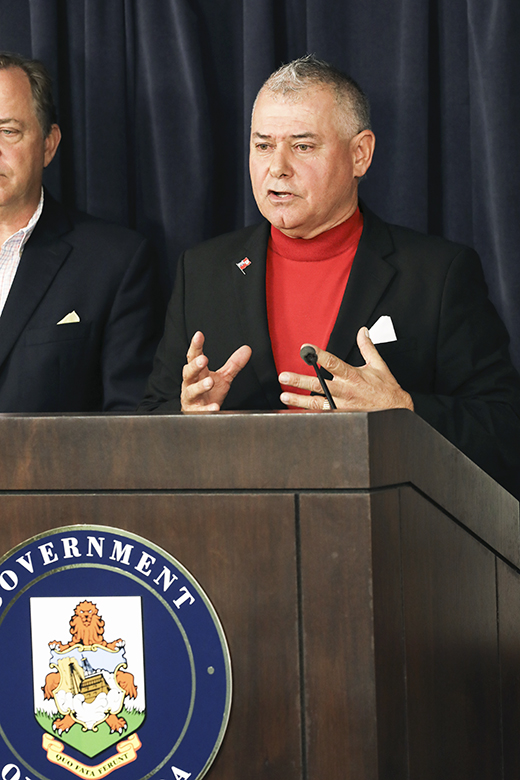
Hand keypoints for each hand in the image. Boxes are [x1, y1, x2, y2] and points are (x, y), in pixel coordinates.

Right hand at [181, 331, 251, 410]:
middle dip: (195, 366)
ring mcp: (192, 399)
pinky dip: (207, 409)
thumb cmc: (209, 395)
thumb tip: (247, 349)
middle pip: (189, 372)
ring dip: (200, 386)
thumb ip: (233, 365)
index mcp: (197, 373)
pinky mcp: (195, 412)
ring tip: (210, 382)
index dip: (196, 346)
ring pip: (192, 391)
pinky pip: (201, 411)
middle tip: (203, 359)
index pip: (194, 357)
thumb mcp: (223, 378)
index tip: (199, 335)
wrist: (200, 415)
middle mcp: (191, 384)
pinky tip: (215, 407)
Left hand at [278, 327, 413, 411]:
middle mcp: (345, 391)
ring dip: (299, 400)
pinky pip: (322, 415)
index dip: (318, 355)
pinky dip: (309, 414)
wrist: (395, 412)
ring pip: (316, 403)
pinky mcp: (341, 415)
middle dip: (299, 380)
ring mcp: (341, 405)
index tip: (305, 349)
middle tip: (284, 376)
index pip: (333, 363)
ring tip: (284, 396)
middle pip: (318, 385)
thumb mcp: (378, 365)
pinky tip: (296, 411)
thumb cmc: (386, 390)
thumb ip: (367, 347)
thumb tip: (362, 332)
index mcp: (352, 376)